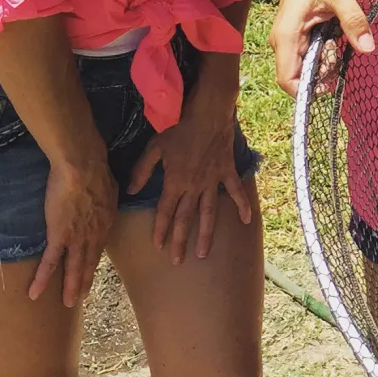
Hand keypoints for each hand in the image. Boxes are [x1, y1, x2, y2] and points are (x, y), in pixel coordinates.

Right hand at [29, 149, 115, 306]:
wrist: (83, 166)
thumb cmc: (96, 168)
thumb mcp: (110, 185)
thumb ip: (106, 196)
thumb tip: (106, 196)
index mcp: (106, 221)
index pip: (98, 246)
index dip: (94, 260)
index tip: (91, 272)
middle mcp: (95, 234)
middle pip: (89, 262)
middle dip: (84, 281)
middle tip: (80, 298)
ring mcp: (77, 237)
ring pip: (73, 267)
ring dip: (70, 287)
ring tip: (68, 304)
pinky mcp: (59, 236)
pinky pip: (50, 262)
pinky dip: (42, 279)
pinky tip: (35, 293)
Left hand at [126, 76, 252, 262]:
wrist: (207, 115)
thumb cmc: (179, 129)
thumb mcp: (154, 147)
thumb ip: (142, 170)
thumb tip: (131, 190)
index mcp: (175, 181)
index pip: (166, 211)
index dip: (161, 230)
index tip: (159, 248)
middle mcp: (193, 186)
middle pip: (186, 218)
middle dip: (180, 241)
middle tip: (178, 262)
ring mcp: (212, 181)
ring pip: (208, 212)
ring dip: (206, 234)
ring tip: (203, 254)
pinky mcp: (226, 172)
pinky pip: (235, 191)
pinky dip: (242, 205)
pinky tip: (246, 220)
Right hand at [271, 0, 370, 95]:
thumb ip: (354, 21)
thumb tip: (368, 48)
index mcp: (286, 36)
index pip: (288, 79)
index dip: (307, 92)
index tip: (331, 84)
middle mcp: (283, 42)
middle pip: (299, 76)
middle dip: (321, 74)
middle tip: (338, 54)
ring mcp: (289, 39)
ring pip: (305, 67)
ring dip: (324, 63)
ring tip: (336, 43)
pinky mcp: (297, 36)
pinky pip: (309, 55)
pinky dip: (323, 53)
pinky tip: (333, 38)